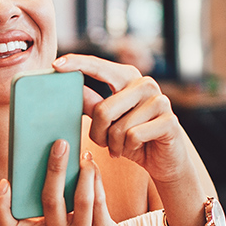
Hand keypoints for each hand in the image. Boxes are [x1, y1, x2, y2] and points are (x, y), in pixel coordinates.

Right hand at [0, 139, 132, 225]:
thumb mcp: (59, 218)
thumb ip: (53, 195)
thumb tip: (53, 154)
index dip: (0, 207)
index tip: (4, 183)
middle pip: (50, 202)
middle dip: (55, 169)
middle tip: (59, 145)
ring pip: (81, 200)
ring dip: (84, 172)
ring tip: (84, 155)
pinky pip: (99, 203)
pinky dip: (96, 180)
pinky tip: (93, 167)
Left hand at [53, 54, 198, 191]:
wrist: (165, 161)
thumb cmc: (133, 139)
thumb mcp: (108, 121)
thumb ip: (92, 103)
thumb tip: (70, 87)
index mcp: (128, 77)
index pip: (98, 66)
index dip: (77, 64)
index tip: (55, 65)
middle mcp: (145, 84)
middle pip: (103, 109)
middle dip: (98, 133)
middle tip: (103, 143)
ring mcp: (160, 100)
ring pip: (118, 127)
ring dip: (114, 145)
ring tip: (122, 147)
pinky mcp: (170, 121)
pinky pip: (134, 136)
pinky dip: (129, 148)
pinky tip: (138, 148)